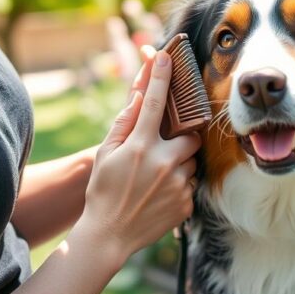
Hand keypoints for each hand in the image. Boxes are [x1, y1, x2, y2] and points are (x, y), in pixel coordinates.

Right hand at [78, 47, 200, 263]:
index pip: (155, 103)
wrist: (109, 235)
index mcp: (140, 146)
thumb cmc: (103, 191)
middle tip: (164, 150)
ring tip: (156, 179)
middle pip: (190, 136)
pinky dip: (178, 186)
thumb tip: (139, 98)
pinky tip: (158, 196)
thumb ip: (124, 124)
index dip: (161, 77)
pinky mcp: (185, 203)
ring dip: (179, 165)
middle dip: (181, 140)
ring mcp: (177, 184)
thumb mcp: (106, 154)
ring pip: (191, 162)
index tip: (166, 57)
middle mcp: (162, 162)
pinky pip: (190, 185)